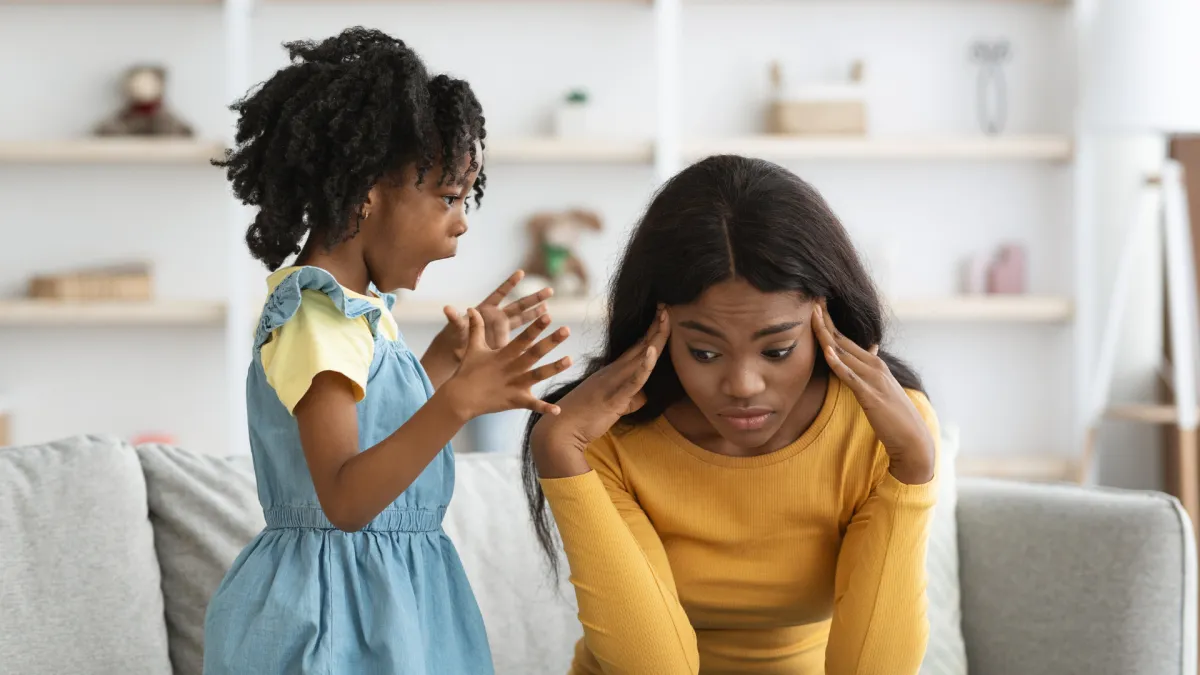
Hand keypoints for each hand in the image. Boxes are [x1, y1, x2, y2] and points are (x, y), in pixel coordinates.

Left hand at [422, 270, 551, 385]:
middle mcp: (497, 317)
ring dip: (536, 314)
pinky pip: (519, 338)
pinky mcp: (505, 342)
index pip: (500, 294)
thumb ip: (454, 319)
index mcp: (486, 310)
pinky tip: (543, 336)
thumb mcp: (456, 328)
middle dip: (534, 298)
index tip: (521, 273)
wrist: (456, 352)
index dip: (510, 284)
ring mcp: (503, 329)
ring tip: (549, 307)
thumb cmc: (455, 337)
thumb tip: (447, 308)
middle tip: (550, 291)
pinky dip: (529, 337)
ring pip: (523, 319)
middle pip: (519, 305)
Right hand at [441, 308, 571, 420]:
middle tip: (567, 330)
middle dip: (550, 342)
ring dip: (554, 368)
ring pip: (538, 375)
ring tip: (570, 360)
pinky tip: (558, 410)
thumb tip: (471, 309)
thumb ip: (476, 328)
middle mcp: (511, 368)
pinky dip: (545, 408)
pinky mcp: (515, 401)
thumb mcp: (473, 348)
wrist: (460, 398)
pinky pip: (532, 405)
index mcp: (503, 355)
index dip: (535, 328)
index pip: (522, 338)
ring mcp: (514, 385)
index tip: (548, 316)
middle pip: (534, 353)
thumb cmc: (468, 371)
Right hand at [531, 307, 670, 477]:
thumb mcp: (612, 406)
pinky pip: (632, 380)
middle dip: (657, 325)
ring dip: (655, 338)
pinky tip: (652, 352)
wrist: (560, 430)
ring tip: (666, 318)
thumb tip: (643, 396)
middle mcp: (613, 371)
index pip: (636, 347)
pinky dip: (644, 366)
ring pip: (640, 356)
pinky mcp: (614, 397)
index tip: (663, 315)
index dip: (651, 330)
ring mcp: (613, 382)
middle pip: (641, 345)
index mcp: (613, 371)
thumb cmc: (583, 418)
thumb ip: (629, 398)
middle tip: (668, 305)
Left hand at [813, 302, 933, 484]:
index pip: (846, 338)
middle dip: (826, 320)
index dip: (830, 322)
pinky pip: (851, 376)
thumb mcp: (883, 385)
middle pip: (843, 340)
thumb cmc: (894, 414)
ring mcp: (873, 379)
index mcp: (874, 363)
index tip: (817, 305)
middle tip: (812, 301)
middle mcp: (874, 366)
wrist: (912, 438)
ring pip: (845, 353)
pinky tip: (828, 352)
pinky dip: (839, 363)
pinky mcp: (871, 395)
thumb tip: (872, 346)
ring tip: (814, 317)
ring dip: (827, 335)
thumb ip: (873, 366)